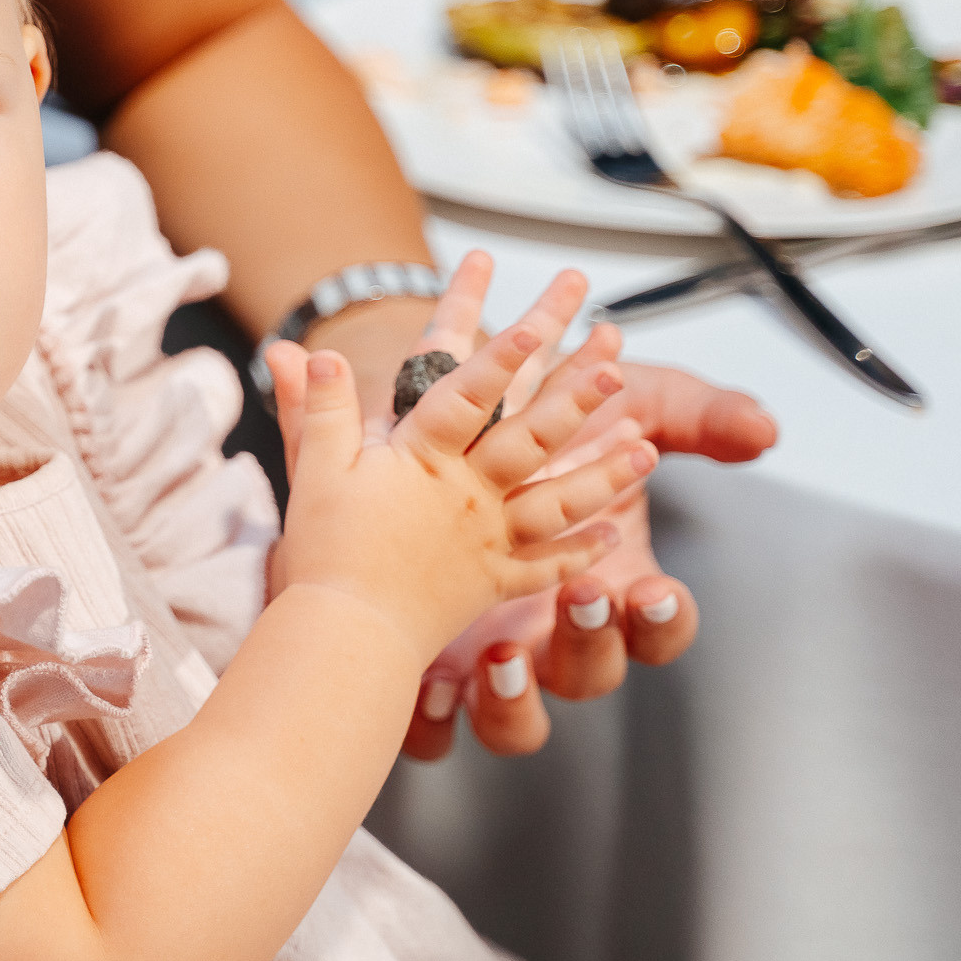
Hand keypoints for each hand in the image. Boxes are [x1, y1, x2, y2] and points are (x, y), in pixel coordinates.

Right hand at [262, 274, 647, 662]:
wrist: (346, 634)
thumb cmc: (327, 551)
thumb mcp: (314, 468)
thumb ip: (318, 407)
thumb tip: (314, 353)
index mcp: (423, 461)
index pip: (468, 397)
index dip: (500, 357)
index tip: (533, 326)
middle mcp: (467, 495)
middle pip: (531, 439)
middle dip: (576, 400)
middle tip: (615, 369)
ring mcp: (487, 540)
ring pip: (558, 499)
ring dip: (606, 473)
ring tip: (646, 450)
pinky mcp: (493, 582)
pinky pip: (547, 565)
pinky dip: (582, 551)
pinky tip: (612, 535)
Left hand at [349, 252, 771, 757]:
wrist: (442, 407)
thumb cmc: (544, 414)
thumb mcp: (627, 403)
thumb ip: (700, 417)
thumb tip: (761, 429)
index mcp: (613, 585)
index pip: (660, 626)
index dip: (665, 618)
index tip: (656, 588)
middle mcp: (554, 631)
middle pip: (591, 672)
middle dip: (592, 641)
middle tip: (583, 596)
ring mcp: (494, 655)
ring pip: (516, 719)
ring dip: (514, 701)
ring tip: (502, 657)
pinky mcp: (429, 661)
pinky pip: (438, 726)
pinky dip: (437, 720)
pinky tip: (432, 688)